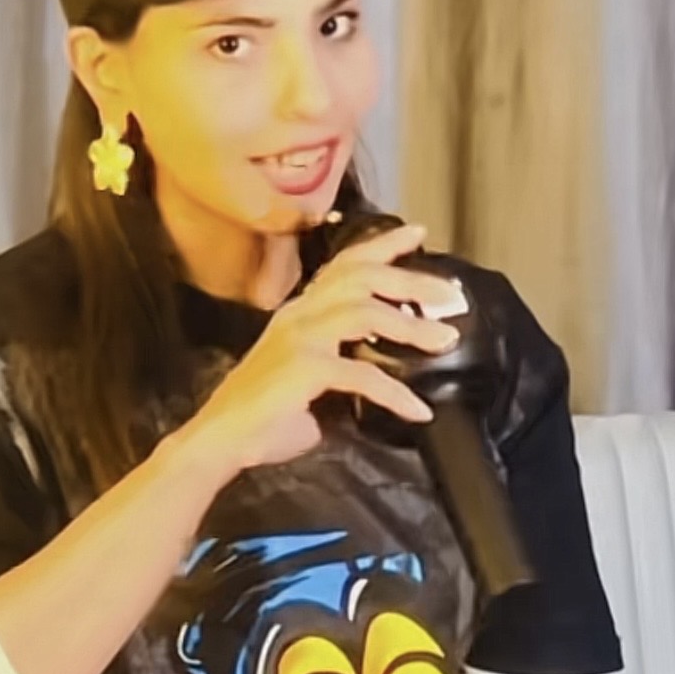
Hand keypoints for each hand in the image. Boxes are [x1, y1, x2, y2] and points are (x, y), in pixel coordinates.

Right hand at [178, 223, 463, 485]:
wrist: (222, 440)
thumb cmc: (264, 417)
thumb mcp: (308, 379)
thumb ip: (341, 367)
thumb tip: (378, 380)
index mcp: (300, 312)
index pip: (344, 265)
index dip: (382, 245)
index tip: (419, 233)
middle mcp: (300, 315)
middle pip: (363, 277)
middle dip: (412, 279)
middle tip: (452, 293)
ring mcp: (300, 338)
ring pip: (365, 312)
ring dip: (411, 325)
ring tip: (446, 340)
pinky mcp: (304, 369)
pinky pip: (363, 374)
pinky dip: (396, 394)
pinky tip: (419, 410)